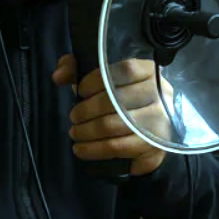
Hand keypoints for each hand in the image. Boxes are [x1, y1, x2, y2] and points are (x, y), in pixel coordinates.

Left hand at [52, 54, 170, 175]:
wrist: (151, 134)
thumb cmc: (122, 101)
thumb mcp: (101, 80)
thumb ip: (77, 70)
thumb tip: (58, 76)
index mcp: (150, 73)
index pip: (125, 70)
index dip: (97, 80)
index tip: (81, 91)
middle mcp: (160, 96)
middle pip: (116, 100)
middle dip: (86, 110)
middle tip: (73, 117)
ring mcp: (160, 122)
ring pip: (114, 125)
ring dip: (86, 131)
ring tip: (75, 133)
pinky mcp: (155, 146)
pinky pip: (118, 147)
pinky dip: (93, 149)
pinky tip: (81, 149)